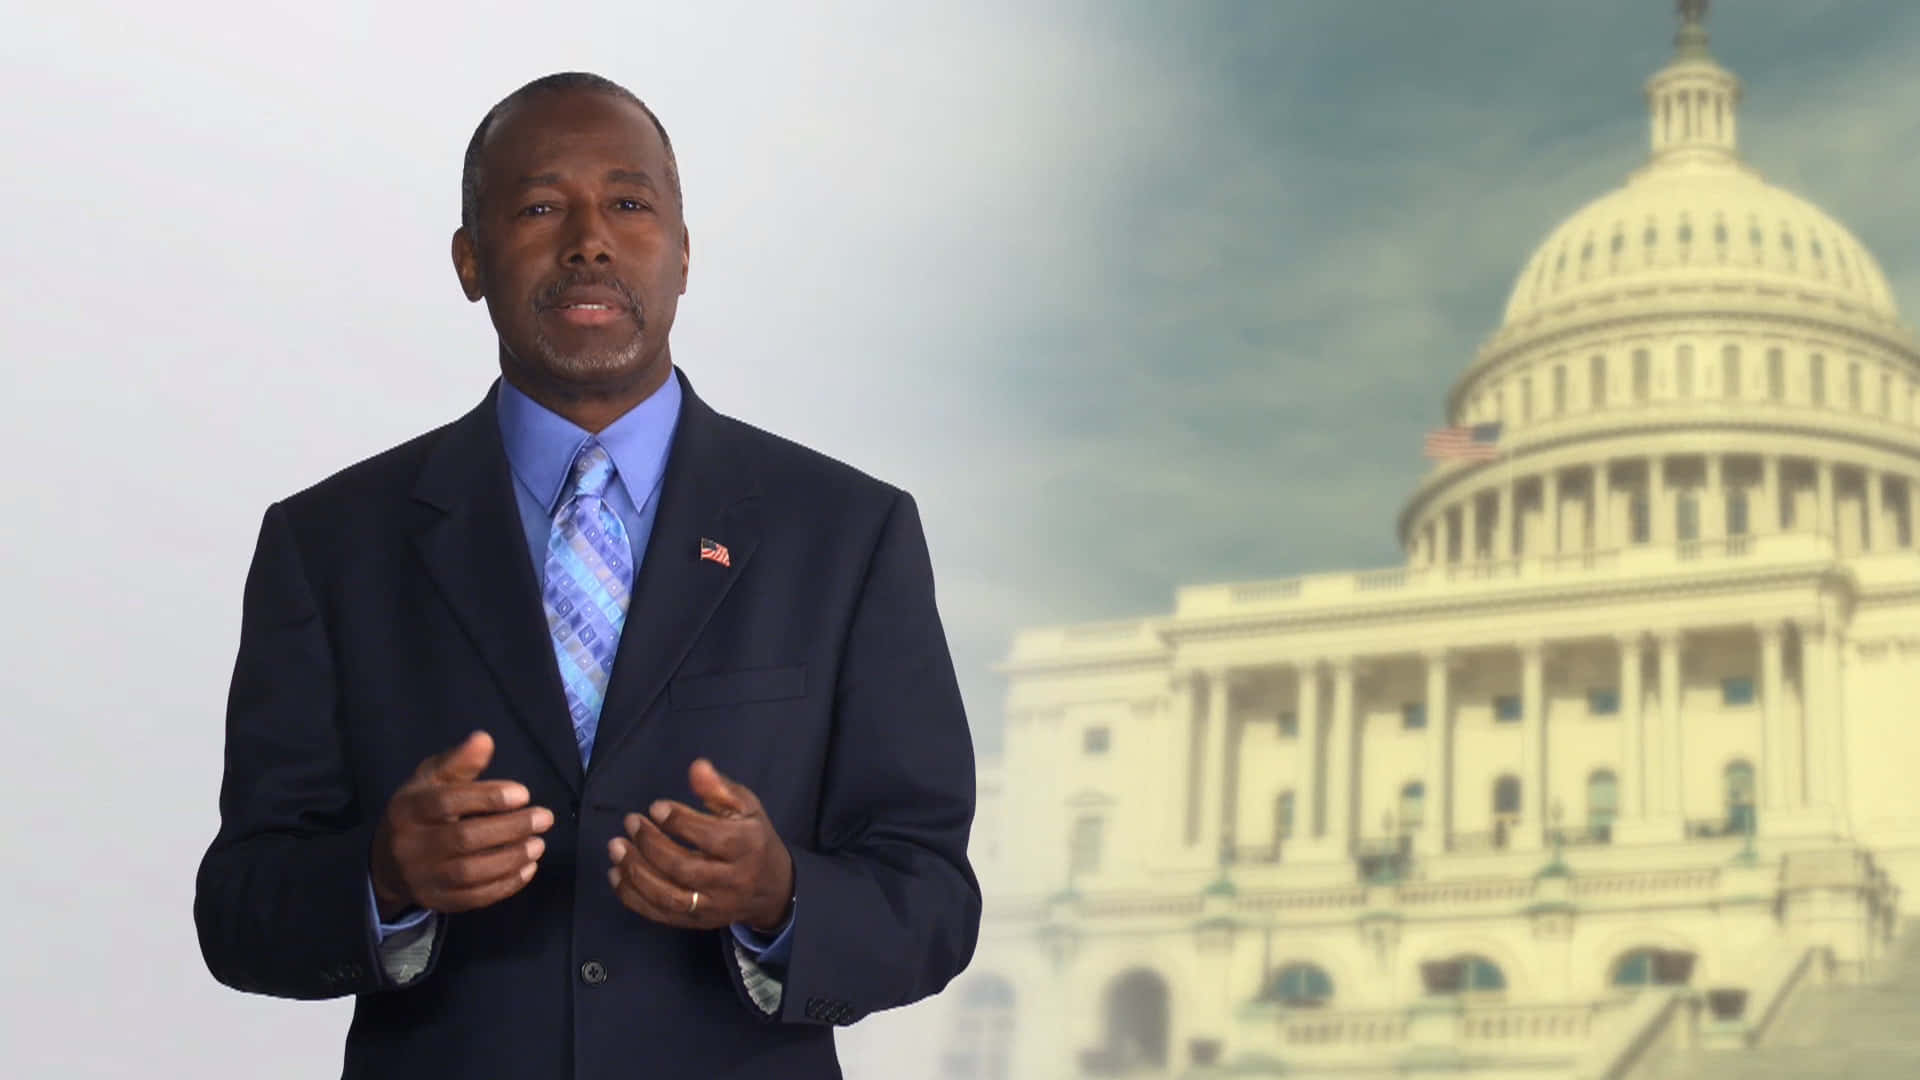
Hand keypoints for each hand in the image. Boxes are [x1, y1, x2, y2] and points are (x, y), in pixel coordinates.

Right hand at [370, 731, 552, 917]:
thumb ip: (458, 761)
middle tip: (544, 818)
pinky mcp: (436, 901)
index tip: (523, 794)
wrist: (386, 862)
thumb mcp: (430, 780)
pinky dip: (504, 885)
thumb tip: (484, 740)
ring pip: (470, 873)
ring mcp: (422, 877)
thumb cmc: (419, 811)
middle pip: (463, 839)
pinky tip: (527, 868)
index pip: (448, 802)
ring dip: (511, 859)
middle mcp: (410, 845)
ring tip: (539, 844)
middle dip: (510, 828)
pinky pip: (473, 898)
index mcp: (409, 808)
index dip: (488, 798)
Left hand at [607, 758, 793, 932]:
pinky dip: (633, 897)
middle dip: (651, 844)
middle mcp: (731, 881)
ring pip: (668, 896)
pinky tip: (617, 874)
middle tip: (631, 822)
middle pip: (683, 867)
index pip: (709, 837)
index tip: (656, 807)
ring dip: (636, 872)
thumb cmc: (753, 839)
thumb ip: (719, 788)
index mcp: (747, 847)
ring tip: (616, 847)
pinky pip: (660, 915)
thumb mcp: (746, 807)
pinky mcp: (697, 923)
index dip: (678, 821)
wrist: (772, 888)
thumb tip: (697, 767)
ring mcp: (712, 907)